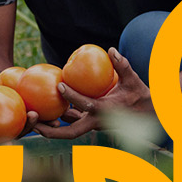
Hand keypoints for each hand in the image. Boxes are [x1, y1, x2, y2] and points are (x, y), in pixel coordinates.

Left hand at [29, 48, 151, 139]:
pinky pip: (72, 121)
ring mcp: (92, 124)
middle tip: (35, 122)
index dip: (72, 96)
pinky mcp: (90, 122)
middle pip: (70, 132)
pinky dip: (61, 116)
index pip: (86, 105)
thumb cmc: (140, 95)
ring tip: (33, 117)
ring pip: (69, 129)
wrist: (148, 115)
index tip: (60, 85)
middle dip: (51, 131)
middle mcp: (96, 122)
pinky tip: (48, 106)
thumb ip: (123, 65)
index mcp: (106, 111)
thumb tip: (111, 49)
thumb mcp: (133, 79)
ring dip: (52, 126)